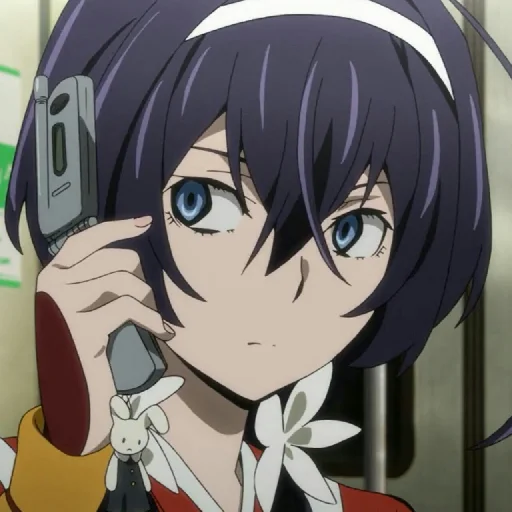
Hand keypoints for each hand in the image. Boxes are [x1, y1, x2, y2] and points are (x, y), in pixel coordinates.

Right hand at [36, 216, 174, 454]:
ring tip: (150, 315)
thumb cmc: (83, 345)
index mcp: (52, 275)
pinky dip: (152, 318)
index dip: (115, 229)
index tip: (144, 223)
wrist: (73, 393)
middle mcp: (53, 285)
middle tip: (143, 298)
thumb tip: (132, 254)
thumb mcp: (85, 304)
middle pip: (114, 259)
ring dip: (146, 297)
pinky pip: (129, 307)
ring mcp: (64, 306)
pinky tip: (162, 330)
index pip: (85, 240)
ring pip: (123, 280)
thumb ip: (96, 278)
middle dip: (139, 276)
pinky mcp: (82, 329)